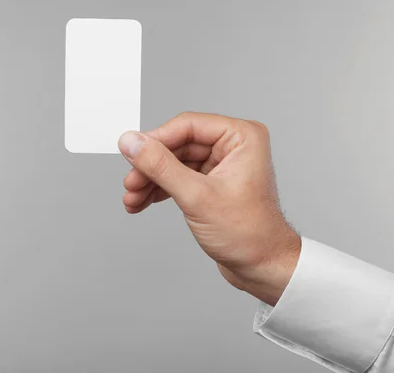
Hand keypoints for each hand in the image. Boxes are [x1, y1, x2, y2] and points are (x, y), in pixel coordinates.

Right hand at [118, 112, 300, 305]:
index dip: (155, 140)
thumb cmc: (249, 234)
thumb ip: (160, 166)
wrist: (263, 267)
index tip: (130, 152)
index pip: (188, 126)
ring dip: (152, 179)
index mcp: (241, 137)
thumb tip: (132, 143)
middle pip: (179, 144)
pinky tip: (144, 201)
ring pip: (176, 162)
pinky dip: (162, 188)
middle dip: (151, 166)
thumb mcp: (197, 196)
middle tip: (130, 183)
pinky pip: (181, 176)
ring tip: (133, 197)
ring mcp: (224, 164)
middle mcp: (234, 146)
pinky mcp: (214, 183)